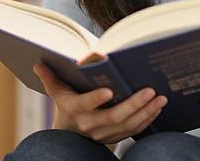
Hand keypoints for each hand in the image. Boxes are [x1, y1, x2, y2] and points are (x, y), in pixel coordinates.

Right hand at [34, 63, 167, 143]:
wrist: (69, 137)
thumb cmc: (66, 106)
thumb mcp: (56, 93)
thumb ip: (50, 78)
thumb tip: (38, 63)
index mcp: (74, 110)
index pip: (85, 105)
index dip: (96, 99)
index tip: (109, 90)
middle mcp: (89, 125)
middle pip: (114, 116)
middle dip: (134, 104)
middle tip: (150, 91)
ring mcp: (104, 134)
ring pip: (128, 125)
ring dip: (146, 112)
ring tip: (161, 98)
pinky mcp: (115, 137)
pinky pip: (134, 131)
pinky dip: (147, 120)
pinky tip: (158, 107)